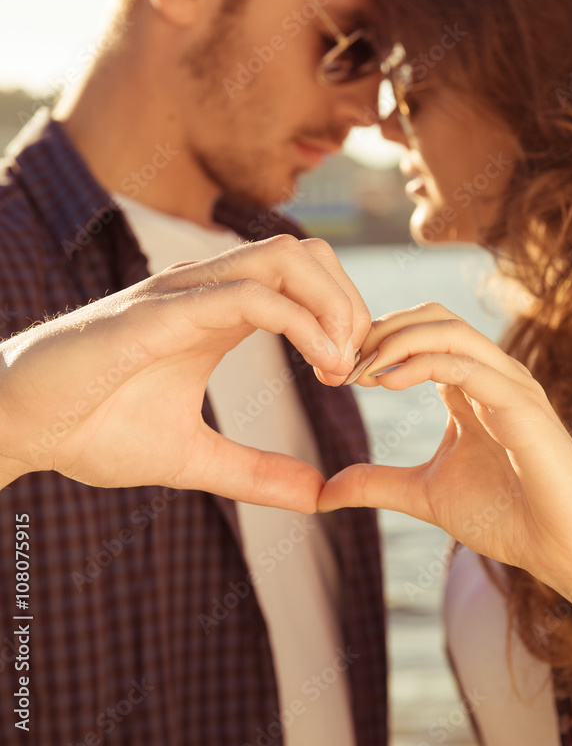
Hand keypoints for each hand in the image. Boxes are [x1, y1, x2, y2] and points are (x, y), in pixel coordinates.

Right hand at [0, 236, 368, 511]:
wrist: (17, 427)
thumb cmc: (91, 428)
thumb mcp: (191, 458)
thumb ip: (255, 471)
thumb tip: (317, 494)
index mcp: (216, 312)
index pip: (303, 278)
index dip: (346, 315)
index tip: (358, 374)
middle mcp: (204, 290)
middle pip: (305, 254)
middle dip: (350, 303)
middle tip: (360, 366)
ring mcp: (179, 296)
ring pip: (281, 258)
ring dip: (331, 305)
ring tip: (343, 365)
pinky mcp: (155, 314)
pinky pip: (243, 295)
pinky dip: (298, 321)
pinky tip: (320, 363)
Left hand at [319, 303, 571, 596]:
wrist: (567, 551)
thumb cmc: (507, 518)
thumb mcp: (424, 495)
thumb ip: (377, 483)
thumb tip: (322, 491)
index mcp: (470, 384)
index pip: (421, 332)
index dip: (374, 342)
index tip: (334, 371)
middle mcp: (491, 373)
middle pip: (432, 315)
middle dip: (380, 329)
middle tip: (340, 363)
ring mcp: (509, 383)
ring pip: (448, 328)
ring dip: (396, 341)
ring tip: (360, 371)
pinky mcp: (521, 404)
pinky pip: (466, 364)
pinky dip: (421, 362)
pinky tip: (387, 383)